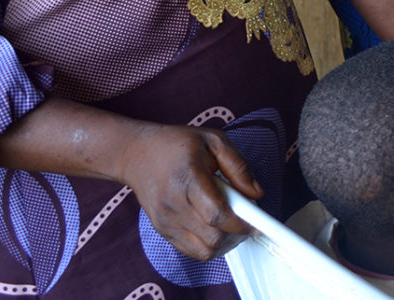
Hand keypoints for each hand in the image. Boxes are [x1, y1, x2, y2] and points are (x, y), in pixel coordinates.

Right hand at [114, 124, 259, 260]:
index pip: (217, 215)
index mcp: (188, 179)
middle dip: (235, 232)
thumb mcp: (213, 141)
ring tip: (227, 223)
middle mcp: (174, 204)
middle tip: (243, 218)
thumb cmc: (176, 145)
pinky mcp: (161, 229)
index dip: (240, 223)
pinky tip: (212, 227)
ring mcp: (165, 220)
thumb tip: (257, 194)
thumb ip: (238, 167)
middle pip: (212, 237)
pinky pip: (190, 251)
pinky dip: (207, 245)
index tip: (255, 221)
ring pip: (203, 250)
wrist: (136, 154)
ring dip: (222, 242)